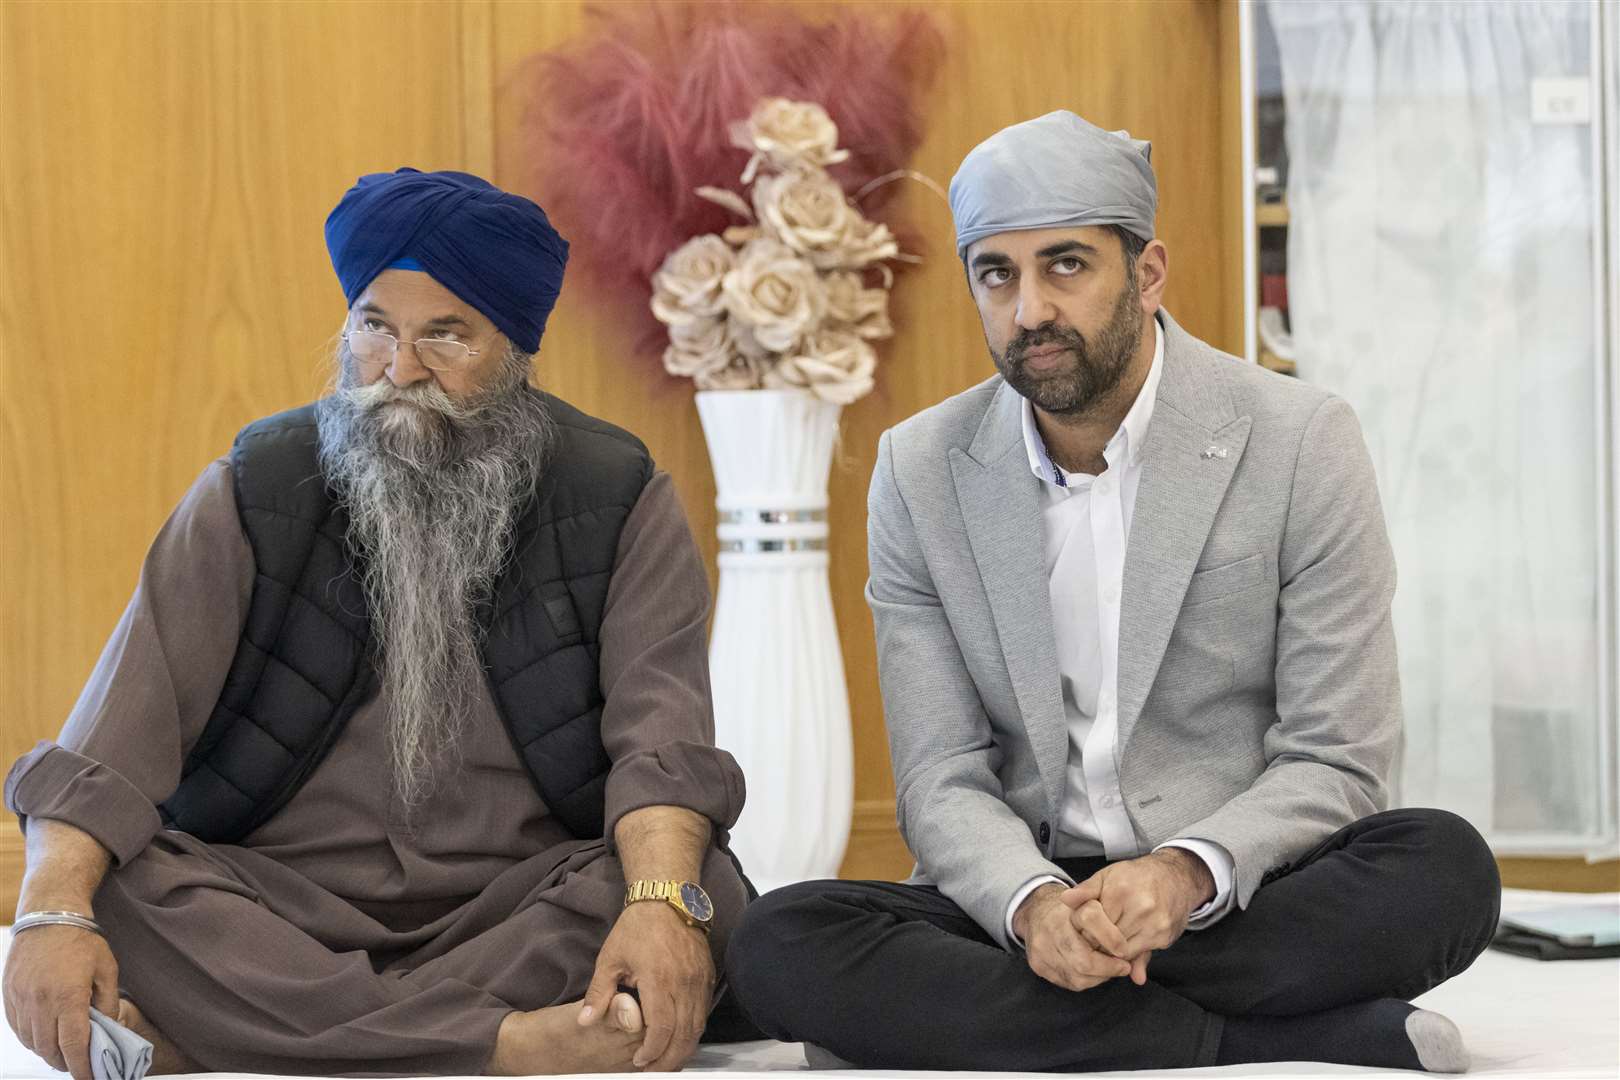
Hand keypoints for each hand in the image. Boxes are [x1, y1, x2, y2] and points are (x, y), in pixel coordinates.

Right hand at [2, 925, 119, 1079]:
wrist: (48, 916)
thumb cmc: (83, 941)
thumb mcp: (107, 969)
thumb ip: (107, 1003)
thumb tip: (107, 1029)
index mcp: (68, 996)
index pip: (73, 1045)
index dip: (82, 1067)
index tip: (90, 1078)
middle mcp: (40, 1002)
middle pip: (50, 1049)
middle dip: (66, 1062)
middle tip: (80, 1064)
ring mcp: (21, 1000)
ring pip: (32, 1042)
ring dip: (48, 1052)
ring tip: (64, 1051)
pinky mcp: (9, 996)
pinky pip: (18, 1029)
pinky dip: (32, 1038)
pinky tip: (45, 1036)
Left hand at [580, 900, 713, 1070]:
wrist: (667, 898)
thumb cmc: (637, 927)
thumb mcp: (610, 958)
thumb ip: (599, 993)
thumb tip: (585, 1022)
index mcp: (658, 979)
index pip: (661, 1028)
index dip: (651, 1051)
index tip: (638, 1062)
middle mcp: (684, 982)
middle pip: (684, 1035)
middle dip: (669, 1059)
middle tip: (653, 1070)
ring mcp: (699, 980)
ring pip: (698, 1026)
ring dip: (684, 1048)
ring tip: (666, 1061)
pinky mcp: (708, 976)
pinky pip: (704, 1011)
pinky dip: (694, 1030)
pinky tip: (681, 1038)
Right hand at [1012, 883, 1131, 991]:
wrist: (1037, 911)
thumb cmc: (1075, 909)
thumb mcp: (1096, 902)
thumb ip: (1117, 921)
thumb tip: (1132, 954)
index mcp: (1068, 907)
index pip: (1091, 918)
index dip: (1112, 938)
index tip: (1124, 950)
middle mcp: (1051, 927)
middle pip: (1084, 960)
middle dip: (1108, 968)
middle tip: (1124, 967)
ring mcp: (1042, 948)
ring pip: (1078, 976)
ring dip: (1100, 977)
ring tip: (1110, 969)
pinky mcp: (1038, 964)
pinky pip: (1068, 982)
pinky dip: (1086, 980)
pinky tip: (1093, 973)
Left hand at [1061, 850, 1213, 980]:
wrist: (1176, 877)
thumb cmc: (1136, 876)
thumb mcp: (1108, 876)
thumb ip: (1085, 890)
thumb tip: (1065, 900)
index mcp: (1120, 893)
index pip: (1093, 926)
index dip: (1085, 931)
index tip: (1084, 930)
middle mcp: (1140, 910)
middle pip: (1107, 942)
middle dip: (1098, 943)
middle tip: (1096, 937)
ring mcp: (1155, 926)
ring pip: (1123, 953)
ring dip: (1113, 951)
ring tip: (1110, 939)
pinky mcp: (1164, 938)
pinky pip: (1139, 955)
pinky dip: (1129, 953)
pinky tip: (1127, 940)